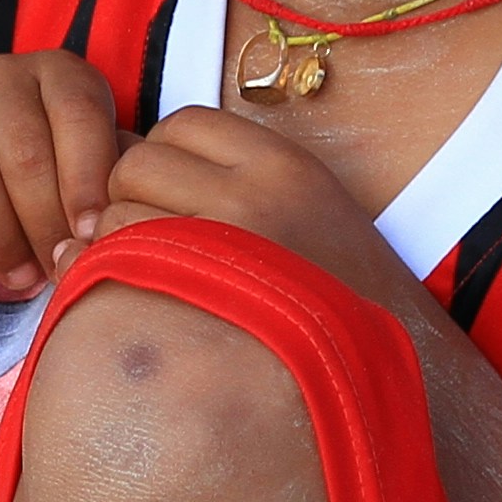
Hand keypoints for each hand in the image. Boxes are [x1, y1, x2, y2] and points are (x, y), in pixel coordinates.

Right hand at [0, 52, 122, 293]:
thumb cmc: (52, 193)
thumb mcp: (90, 182)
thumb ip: (109, 189)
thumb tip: (120, 221)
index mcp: (62, 75)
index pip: (79, 117)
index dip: (86, 183)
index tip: (89, 236)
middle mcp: (4, 72)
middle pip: (25, 151)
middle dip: (43, 223)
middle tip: (54, 268)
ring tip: (17, 274)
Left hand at [98, 108, 405, 308]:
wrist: (391, 377)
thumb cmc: (343, 302)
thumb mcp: (311, 212)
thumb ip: (239, 181)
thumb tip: (135, 163)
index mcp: (286, 164)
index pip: (183, 124)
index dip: (166, 158)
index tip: (180, 198)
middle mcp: (254, 194)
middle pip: (138, 162)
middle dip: (131, 197)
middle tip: (158, 243)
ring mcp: (222, 249)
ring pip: (115, 213)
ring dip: (114, 244)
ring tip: (157, 278)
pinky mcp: (192, 303)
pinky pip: (114, 266)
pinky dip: (110, 281)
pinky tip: (142, 305)